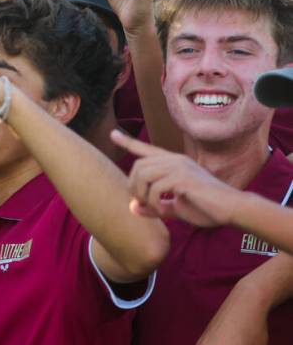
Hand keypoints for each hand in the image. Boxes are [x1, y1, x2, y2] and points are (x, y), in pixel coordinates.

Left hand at [112, 130, 238, 225]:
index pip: (147, 149)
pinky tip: (163, 210)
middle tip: (142, 204)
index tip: (113, 134)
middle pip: (137, 167)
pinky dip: (154, 203)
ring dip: (142, 196)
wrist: (232, 210)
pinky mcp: (184, 178)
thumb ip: (154, 207)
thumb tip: (131, 208)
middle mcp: (175, 160)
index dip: (128, 142)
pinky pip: (155, 188)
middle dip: (133, 188)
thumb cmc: (206, 208)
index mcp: (174, 163)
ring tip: (154, 208)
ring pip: (143, 176)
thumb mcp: (175, 209)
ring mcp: (180, 167)